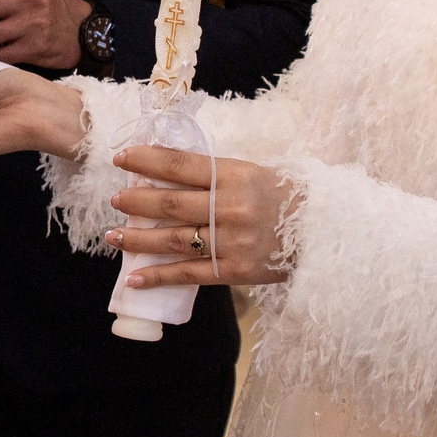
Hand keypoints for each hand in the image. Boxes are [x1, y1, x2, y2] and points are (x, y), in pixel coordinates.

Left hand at [103, 147, 294, 287]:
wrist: (323, 231)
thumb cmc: (283, 196)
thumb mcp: (251, 172)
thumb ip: (212, 173)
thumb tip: (163, 171)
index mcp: (235, 175)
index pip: (179, 164)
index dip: (146, 160)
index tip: (121, 157)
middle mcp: (230, 207)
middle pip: (170, 204)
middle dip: (136, 202)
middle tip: (115, 200)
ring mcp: (232, 242)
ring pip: (173, 241)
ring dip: (137, 240)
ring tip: (114, 237)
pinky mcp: (235, 271)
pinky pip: (189, 274)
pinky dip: (158, 277)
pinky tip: (134, 279)